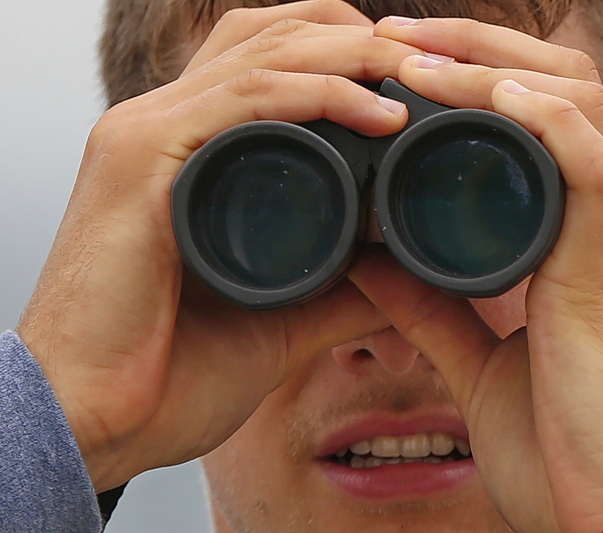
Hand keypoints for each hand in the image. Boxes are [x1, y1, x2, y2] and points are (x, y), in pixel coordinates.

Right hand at [17, 1, 421, 492]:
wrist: (91, 421)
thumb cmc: (166, 374)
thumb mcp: (280, 319)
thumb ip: (341, 293)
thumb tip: (403, 276)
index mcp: (188, 152)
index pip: (268, 60)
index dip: (343, 54)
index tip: (410, 84)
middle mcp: (164, 125)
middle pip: (272, 35)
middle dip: (357, 37)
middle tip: (427, 70)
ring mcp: (148, 133)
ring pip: (265, 52)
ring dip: (352, 54)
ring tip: (416, 79)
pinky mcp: (140, 157)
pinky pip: (245, 99)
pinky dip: (320, 95)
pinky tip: (378, 114)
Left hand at [348, 17, 602, 531]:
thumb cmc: (567, 442)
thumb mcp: (478, 359)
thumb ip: (429, 307)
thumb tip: (368, 261)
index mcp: (571, 238)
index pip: (538, 118)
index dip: (475, 77)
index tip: (398, 68)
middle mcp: (601, 223)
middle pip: (559, 88)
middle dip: (476, 48)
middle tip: (395, 38)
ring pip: (576, 108)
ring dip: (492, 68)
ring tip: (415, 55)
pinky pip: (594, 168)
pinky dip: (547, 122)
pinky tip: (493, 97)